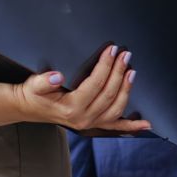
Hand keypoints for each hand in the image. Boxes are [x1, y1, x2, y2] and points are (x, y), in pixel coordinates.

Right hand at [14, 46, 150, 133]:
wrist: (29, 108)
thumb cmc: (34, 94)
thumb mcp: (34, 84)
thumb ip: (44, 81)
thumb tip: (57, 76)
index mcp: (71, 108)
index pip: (95, 83)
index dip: (106, 66)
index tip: (112, 50)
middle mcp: (83, 118)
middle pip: (109, 94)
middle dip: (119, 72)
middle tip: (125, 54)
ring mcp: (91, 123)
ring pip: (116, 107)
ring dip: (127, 89)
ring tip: (131, 71)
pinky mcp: (94, 124)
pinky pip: (116, 126)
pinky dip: (132, 125)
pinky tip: (146, 124)